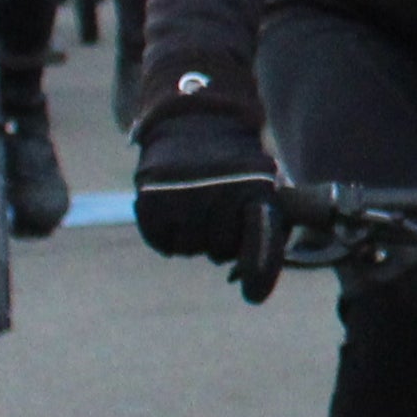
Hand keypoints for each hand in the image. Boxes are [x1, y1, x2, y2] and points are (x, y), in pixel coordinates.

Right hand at [132, 117, 287, 293]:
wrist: (196, 121)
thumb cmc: (238, 167)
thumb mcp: (263, 186)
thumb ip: (265, 233)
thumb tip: (252, 291)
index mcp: (256, 191)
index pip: (260, 241)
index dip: (259, 271)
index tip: (253, 295)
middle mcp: (220, 194)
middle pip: (219, 252)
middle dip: (220, 241)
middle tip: (217, 212)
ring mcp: (184, 197)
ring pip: (188, 250)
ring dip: (192, 238)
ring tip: (195, 206)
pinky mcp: (151, 199)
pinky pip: (161, 243)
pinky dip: (166, 235)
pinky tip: (174, 210)